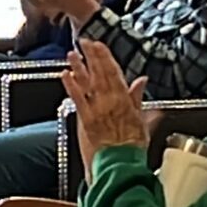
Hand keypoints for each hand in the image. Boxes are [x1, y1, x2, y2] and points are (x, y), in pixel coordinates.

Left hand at [63, 38, 148, 174]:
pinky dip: (71, 85)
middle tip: (84, 41)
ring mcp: (98, 110)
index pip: (115, 73)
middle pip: (101, 74)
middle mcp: (111, 102)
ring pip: (88, 83)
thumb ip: (138, 98)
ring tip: (72, 53)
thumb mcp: (142, 120)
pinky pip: (78, 99)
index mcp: (126, 100)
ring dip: (80, 66)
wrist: (122, 166)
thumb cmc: (132, 148)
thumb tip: (142, 81)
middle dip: (92, 56)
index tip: (99, 45)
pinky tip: (64, 74)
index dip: (106, 57)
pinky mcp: (86, 120)